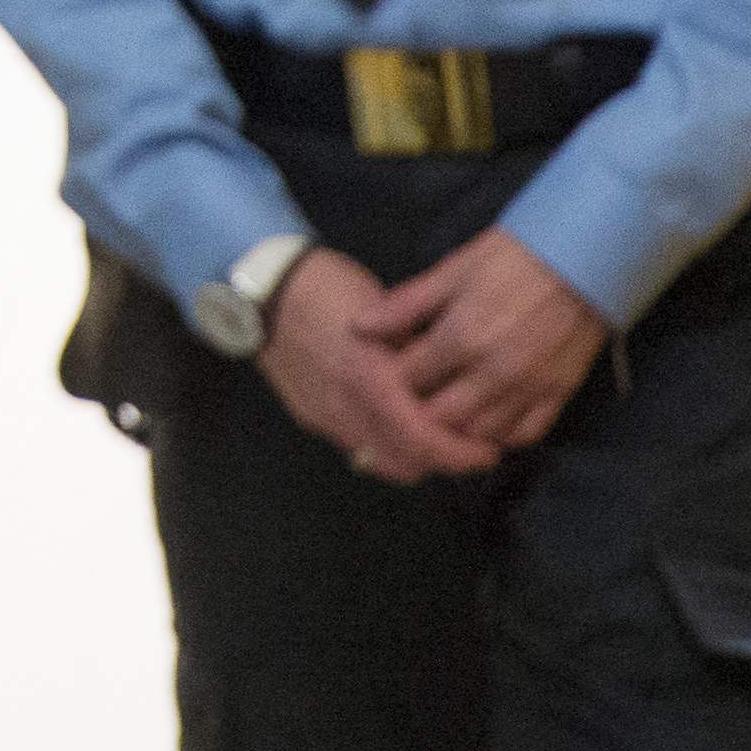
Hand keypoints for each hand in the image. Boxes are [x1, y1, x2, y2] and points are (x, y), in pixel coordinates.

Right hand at [252, 249, 499, 485]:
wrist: (265, 290)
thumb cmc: (326, 287)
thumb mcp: (385, 311)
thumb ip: (415, 351)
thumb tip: (451, 374)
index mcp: (369, 377)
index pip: (424, 440)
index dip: (461, 454)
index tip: (486, 449)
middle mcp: (346, 407)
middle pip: (407, 463)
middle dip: (443, 463)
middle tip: (469, 449)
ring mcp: (325, 416)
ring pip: (381, 461)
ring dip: (412, 458)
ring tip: (434, 439)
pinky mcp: (311, 417)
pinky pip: (355, 445)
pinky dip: (381, 444)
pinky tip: (392, 423)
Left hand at [367, 226, 609, 452]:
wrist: (584, 255)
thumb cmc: (512, 257)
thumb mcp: (453, 270)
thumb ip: (406, 305)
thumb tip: (358, 328)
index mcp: (460, 337)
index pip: (409, 378)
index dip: (391, 377)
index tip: (387, 372)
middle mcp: (492, 371)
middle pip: (440, 416)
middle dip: (420, 410)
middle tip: (413, 399)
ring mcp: (528, 387)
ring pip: (480, 432)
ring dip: (458, 428)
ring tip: (445, 413)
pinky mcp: (559, 393)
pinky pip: (525, 434)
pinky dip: (503, 435)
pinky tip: (488, 422)